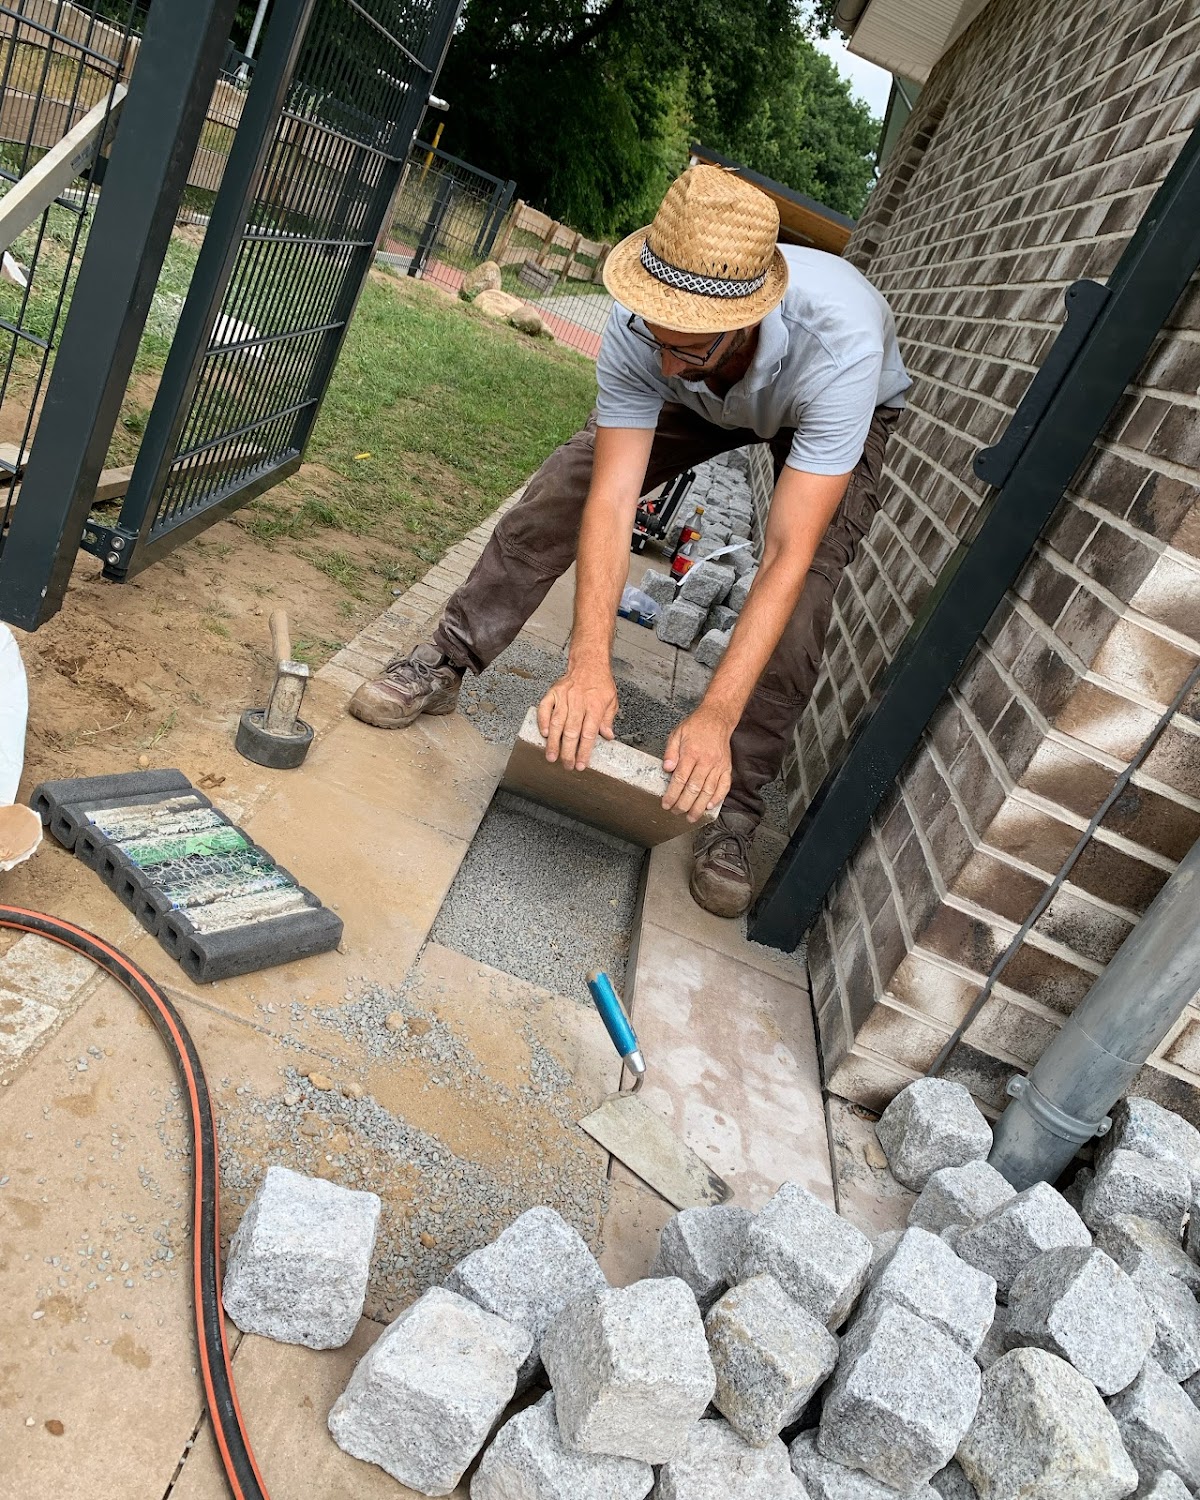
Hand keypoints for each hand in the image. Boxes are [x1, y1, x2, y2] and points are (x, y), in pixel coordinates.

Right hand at [537, 663, 618, 769]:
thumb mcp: (612, 700)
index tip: (580, 764)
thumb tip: (607, 736)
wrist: (589, 662)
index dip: (584, 751)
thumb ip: (608, 719)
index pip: (589, 734)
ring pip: (557, 722)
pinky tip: (543, 733)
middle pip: (571, 731)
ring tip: (551, 756)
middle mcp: (579, 701)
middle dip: (568, 751)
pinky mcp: (554, 692)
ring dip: (553, 741)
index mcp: (595, 705)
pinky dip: (542, 720)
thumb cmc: (600, 683)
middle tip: (566, 765)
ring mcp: (564, 696)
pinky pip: (545, 707)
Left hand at [662, 705, 733, 821]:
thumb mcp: (677, 734)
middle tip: (676, 813)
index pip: (680, 779)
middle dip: (684, 804)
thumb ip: (670, 752)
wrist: (717, 719)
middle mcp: (706, 761)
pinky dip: (718, 798)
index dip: (672, 794)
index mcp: (691, 753)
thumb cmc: (695, 727)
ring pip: (709, 791)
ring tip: (691, 817)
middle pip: (694, 788)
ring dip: (699, 806)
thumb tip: (667, 769)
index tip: (666, 804)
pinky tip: (710, 806)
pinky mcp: (726, 768)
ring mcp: (718, 765)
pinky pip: (724, 786)